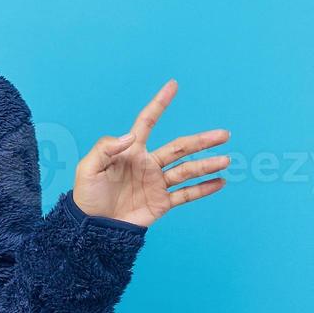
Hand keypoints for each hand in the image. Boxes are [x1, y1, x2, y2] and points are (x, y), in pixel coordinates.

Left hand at [71, 79, 229, 227]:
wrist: (92, 227)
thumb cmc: (87, 195)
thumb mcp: (88, 168)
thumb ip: (105, 148)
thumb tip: (131, 135)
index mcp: (131, 152)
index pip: (147, 122)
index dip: (160, 104)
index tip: (173, 85)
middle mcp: (147, 164)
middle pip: (179, 148)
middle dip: (201, 140)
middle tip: (224, 134)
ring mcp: (156, 183)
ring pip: (187, 170)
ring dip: (207, 165)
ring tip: (226, 159)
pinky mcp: (161, 203)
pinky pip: (185, 194)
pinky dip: (203, 189)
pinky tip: (220, 182)